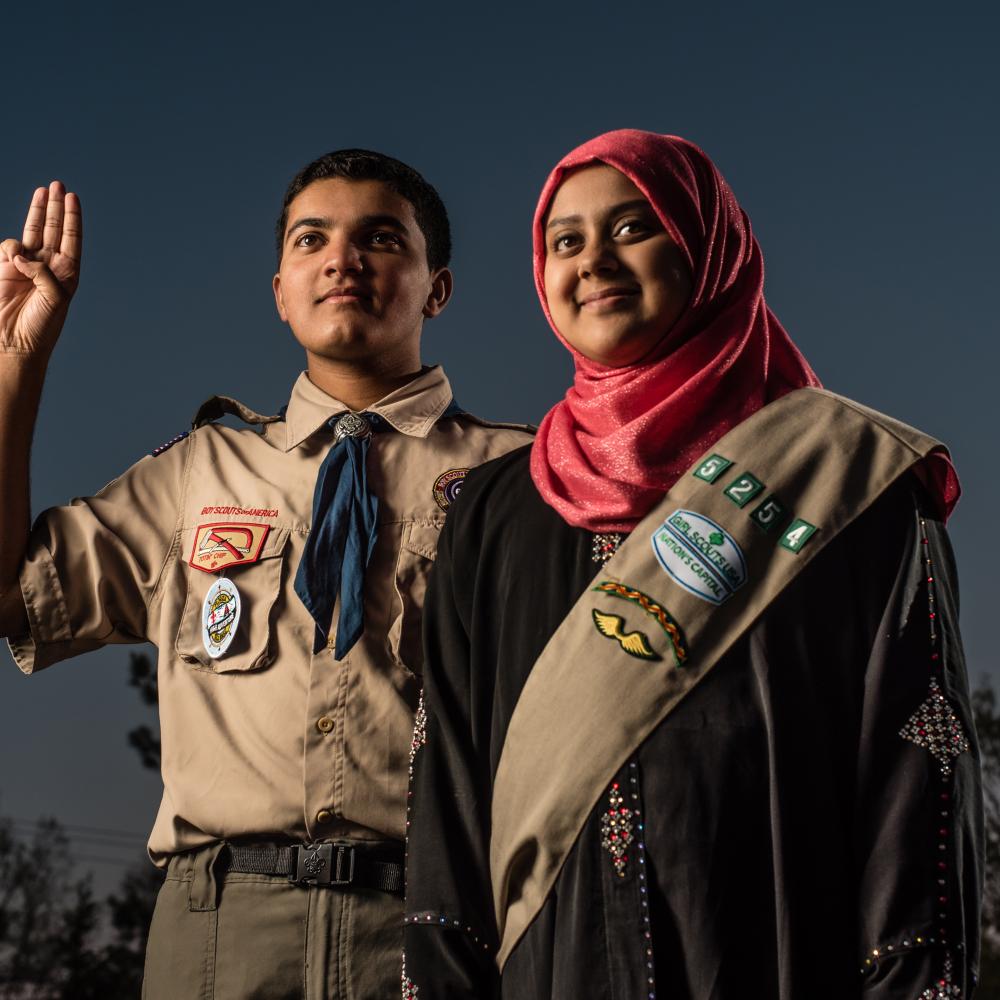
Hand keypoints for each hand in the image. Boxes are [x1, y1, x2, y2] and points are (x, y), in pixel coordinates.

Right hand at [0, 181, 81, 356]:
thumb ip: (43, 273)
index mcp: (68, 274)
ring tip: (42, 191)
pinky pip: (9, 247)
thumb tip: (21, 254)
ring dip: (37, 212)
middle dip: (56, 207)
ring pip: (32, 232)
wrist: (16, 342)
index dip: (72, 217)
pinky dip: (11, 247)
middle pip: (54, 229)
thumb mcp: (54, 299)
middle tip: (58, 184)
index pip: (71, 239)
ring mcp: (28, 266)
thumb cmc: (42, 325)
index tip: (72, 197)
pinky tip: (15, 257)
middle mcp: (50, 267)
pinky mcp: (7, 269)